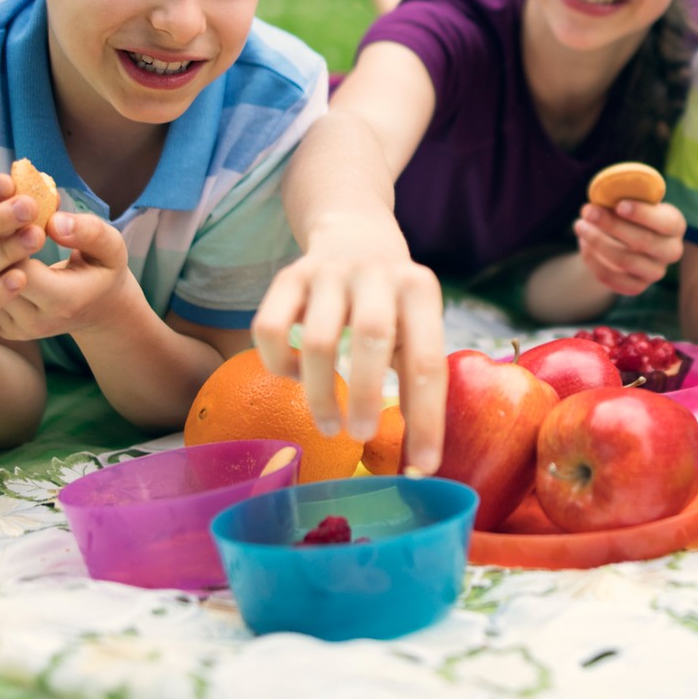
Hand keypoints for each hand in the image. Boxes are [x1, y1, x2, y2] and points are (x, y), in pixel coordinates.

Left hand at [0, 210, 138, 343]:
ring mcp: (16, 329)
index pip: (21, 268)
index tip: (16, 212)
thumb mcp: (110, 247)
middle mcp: (36, 322)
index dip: (13, 238)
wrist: (99, 310)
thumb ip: (88, 232)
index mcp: (65, 302)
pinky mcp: (1, 328)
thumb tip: (53, 221)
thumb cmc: (102, 270)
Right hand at [251, 223, 445, 472]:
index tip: (424, 465)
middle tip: (361, 436)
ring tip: (331, 425)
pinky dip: (280, 364)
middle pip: (371, 337)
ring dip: (322, 393)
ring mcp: (328, 272)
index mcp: (419, 289)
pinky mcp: (287, 277)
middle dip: (366, 395)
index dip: (426, 418)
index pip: (428, 361)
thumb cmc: (393, 303)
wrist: (354, 234)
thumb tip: (420, 457)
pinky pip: (269, 327)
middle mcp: (376, 274)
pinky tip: (297, 377)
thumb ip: (417, 379)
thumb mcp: (416, 327)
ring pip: (317, 340)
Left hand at [575, 198, 685, 297]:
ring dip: (598, 242)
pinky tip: (584, 244)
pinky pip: (613, 278)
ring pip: (626, 260)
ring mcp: (656, 272)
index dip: (643, 214)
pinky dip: (594, 261)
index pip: (666, 222)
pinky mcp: (638, 286)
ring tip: (579, 226)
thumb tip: (603, 195)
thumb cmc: (627, 212)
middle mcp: (671, 251)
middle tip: (588, 211)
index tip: (619, 205)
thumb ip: (623, 196)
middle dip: (612, 225)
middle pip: (644, 241)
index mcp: (675, 224)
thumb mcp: (630, 199)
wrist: (622, 240)